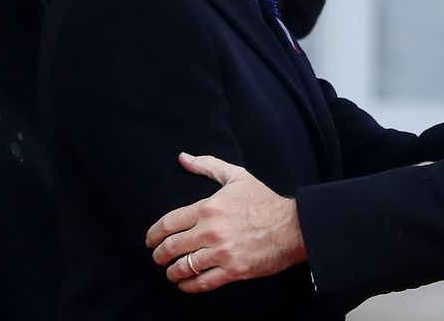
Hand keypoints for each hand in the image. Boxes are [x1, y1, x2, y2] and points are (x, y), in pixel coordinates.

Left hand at [145, 153, 306, 292]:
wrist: (292, 226)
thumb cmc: (263, 200)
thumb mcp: (236, 176)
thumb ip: (208, 166)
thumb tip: (183, 158)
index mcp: (208, 207)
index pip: (169, 223)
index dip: (154, 234)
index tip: (150, 240)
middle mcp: (211, 230)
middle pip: (172, 247)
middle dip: (159, 255)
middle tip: (157, 257)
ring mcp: (222, 252)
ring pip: (184, 267)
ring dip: (172, 272)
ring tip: (170, 272)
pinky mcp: (233, 270)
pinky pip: (202, 282)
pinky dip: (189, 286)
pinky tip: (185, 284)